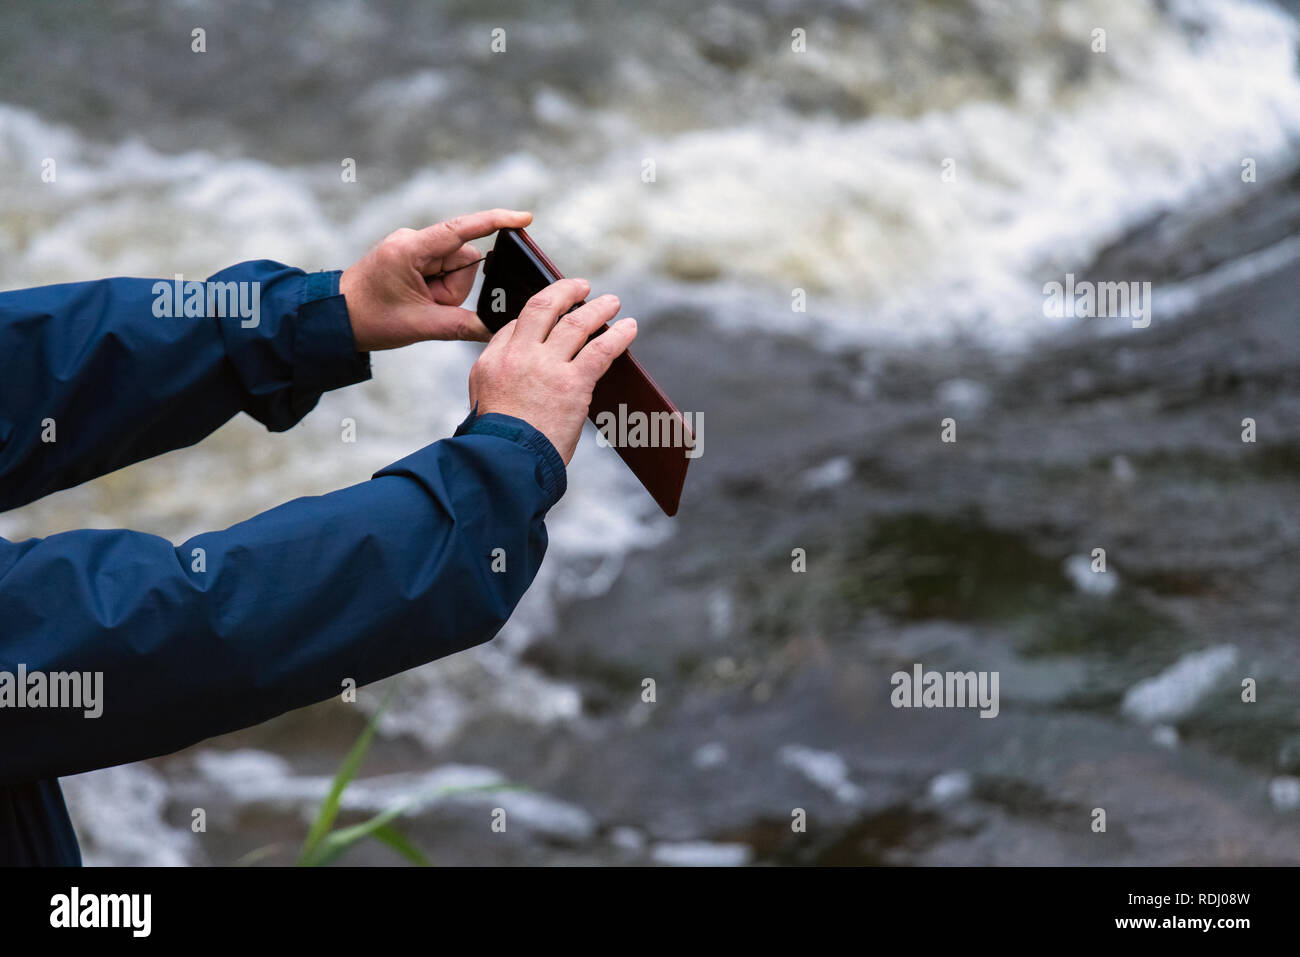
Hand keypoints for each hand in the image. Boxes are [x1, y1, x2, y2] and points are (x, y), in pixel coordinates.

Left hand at [339, 208, 532, 350]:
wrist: (334, 318)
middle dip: (453, 288)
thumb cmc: (369, 319)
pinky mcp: (412, 256)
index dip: (496, 222)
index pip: (462, 230)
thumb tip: (495, 329)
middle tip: (427, 306)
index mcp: (410, 249)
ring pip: (455, 268)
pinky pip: (442, 270)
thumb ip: (462, 326)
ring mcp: (412, 247)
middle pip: (463, 259)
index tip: (525, 218)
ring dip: (445, 292)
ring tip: (418, 305)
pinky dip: (438, 289)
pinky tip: (418, 299)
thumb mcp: (420, 326)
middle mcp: (413, 241)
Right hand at [468, 278, 637, 464]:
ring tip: (613, 302)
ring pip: (576, 323)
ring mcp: (546, 366)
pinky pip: (601, 349)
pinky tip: (630, 328)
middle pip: (543, 308)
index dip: (538, 316)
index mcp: (491, 361)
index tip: (554, 313)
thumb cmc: (499, 442)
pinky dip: (619, 335)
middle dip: (565, 291)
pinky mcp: (573, 383)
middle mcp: (517, 356)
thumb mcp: (483, 400)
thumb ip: (500, 375)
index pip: (516, 325)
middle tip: (582, 286)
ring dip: (598, 309)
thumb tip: (523, 360)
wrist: (506, 463)